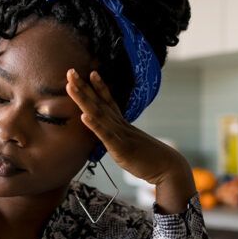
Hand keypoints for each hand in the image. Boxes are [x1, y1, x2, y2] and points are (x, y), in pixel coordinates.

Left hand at [65, 68, 196, 213]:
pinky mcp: (120, 148)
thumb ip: (119, 138)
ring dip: (84, 99)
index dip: (99, 87)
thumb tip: (111, 136)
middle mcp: (120, 124)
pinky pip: (106, 135)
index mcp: (122, 123)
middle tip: (70, 71)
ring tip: (71, 86)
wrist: (167, 167)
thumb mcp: (130, 145)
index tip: (91, 72)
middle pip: (99, 102)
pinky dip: (94, 125)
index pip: (108, 101)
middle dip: (83, 87)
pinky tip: (83, 116)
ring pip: (98, 113)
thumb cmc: (148, 158)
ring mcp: (120, 134)